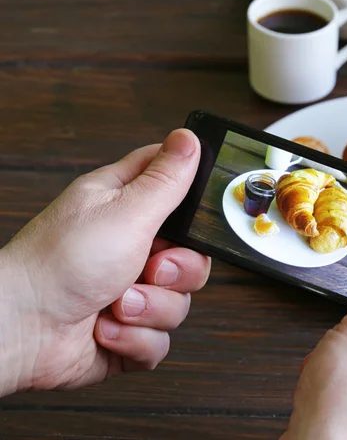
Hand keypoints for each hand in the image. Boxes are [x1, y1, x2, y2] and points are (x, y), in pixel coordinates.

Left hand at [0, 129, 209, 395]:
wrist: (22, 330)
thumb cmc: (59, 262)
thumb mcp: (125, 212)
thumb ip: (165, 179)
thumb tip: (188, 137)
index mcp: (128, 206)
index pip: (176, 186)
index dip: (195, 199)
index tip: (194, 216)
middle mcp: (133, 247)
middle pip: (193, 255)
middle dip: (178, 270)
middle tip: (150, 267)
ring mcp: (133, 289)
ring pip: (180, 300)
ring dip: (149, 308)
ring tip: (116, 302)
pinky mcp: (130, 329)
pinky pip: (161, 338)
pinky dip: (134, 338)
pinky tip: (105, 328)